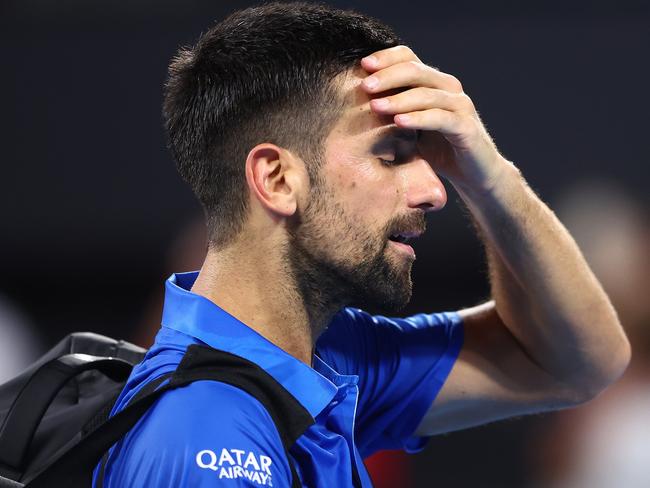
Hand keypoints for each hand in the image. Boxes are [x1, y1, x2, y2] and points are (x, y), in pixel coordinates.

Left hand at [360, 45, 510, 194]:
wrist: (473, 174)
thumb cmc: (437, 150)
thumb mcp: (409, 128)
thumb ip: (391, 112)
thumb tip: (354, 103)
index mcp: (434, 82)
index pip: (409, 58)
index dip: (386, 58)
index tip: (361, 66)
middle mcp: (449, 88)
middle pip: (416, 70)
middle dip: (387, 76)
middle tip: (364, 85)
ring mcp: (460, 106)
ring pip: (426, 94)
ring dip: (398, 99)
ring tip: (375, 106)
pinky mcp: (467, 128)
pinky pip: (440, 118)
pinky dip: (418, 118)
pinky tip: (398, 122)